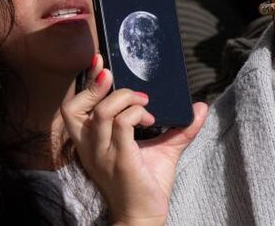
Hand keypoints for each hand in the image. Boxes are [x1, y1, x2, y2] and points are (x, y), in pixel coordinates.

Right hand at [61, 54, 207, 224]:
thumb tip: (200, 106)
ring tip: (144, 102)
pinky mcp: (120, 160)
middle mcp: (91, 147)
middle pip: (74, 108)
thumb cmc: (146, 184)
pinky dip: (136, 113)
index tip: (99, 63)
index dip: (85, 82)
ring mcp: (103, 154)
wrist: (143, 217)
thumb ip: (179, 127)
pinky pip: (121, 125)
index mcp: (91, 142)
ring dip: (125, 99)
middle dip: (94, 86)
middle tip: (116, 79)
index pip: (74, 108)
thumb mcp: (162, 149)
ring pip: (101, 112)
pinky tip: (149, 119)